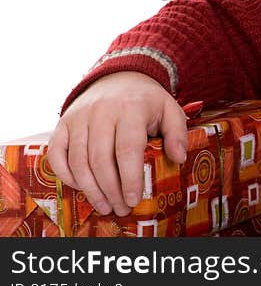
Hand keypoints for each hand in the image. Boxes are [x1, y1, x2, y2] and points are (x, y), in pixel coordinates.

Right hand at [47, 72, 187, 216]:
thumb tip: (178, 159)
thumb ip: (177, 133)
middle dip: (110, 189)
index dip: (129, 178)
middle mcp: (101, 111)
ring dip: (90, 188)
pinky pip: (56, 154)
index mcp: (131, 108)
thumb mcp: (169, 110)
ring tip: (105, 205)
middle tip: (121, 209)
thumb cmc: (146, 100)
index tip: (134, 199)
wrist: (118, 77)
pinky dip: (66, 175)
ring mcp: (78, 117)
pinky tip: (81, 188)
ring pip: (78, 160)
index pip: (127, 148)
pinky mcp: (63, 124)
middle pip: (100, 159)